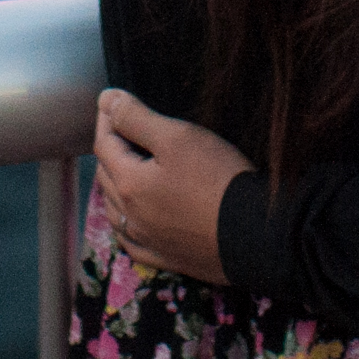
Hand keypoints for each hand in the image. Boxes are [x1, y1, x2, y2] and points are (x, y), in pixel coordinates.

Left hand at [93, 89, 246, 286]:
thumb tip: (106, 100)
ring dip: (114, 186)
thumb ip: (137, 118)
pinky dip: (127, 225)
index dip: (106, 119)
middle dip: (110, 149)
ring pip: (116, 211)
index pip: (104, 145)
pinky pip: (133, 242)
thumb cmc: (216, 179)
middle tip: (119, 129)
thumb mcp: (178, 137)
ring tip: (123, 170)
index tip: (109, 101)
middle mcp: (131, 216)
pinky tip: (132, 223)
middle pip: (107, 176)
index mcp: (129, 184)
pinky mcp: (167, 258)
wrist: (253, 234)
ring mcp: (148, 241)